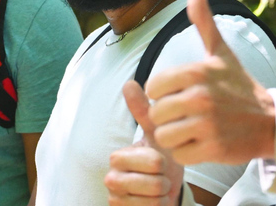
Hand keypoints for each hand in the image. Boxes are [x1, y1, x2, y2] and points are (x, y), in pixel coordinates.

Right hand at [105, 81, 183, 205]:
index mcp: (117, 157)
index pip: (151, 160)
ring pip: (153, 198)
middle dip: (164, 180)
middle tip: (159, 177)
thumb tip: (128, 83)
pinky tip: (153, 203)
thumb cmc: (161, 163)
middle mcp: (111, 178)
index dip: (163, 162)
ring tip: (157, 189)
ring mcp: (115, 199)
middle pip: (152, 180)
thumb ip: (143, 112)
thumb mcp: (156, 136)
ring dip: (163, 195)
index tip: (158, 162)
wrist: (163, 194)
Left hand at [146, 0, 275, 165]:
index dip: (163, 94)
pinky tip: (201, 144)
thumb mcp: (220, 52)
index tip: (182, 94)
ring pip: (164, 136)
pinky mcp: (213, 149)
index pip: (153, 87)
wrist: (271, 122)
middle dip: (168, 118)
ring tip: (193, 130)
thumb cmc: (240, 86)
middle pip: (156, 113)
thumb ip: (203, 22)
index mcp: (197, 71)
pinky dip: (187, 153)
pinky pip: (179, 155)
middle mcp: (200, 96)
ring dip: (175, 137)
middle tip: (189, 116)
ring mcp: (207, 124)